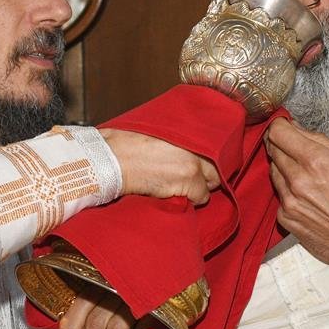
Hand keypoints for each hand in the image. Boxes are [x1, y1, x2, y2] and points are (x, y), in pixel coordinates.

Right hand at [101, 129, 219, 204]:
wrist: (112, 159)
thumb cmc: (122, 144)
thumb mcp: (151, 132)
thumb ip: (170, 139)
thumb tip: (175, 148)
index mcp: (185, 129)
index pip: (213, 145)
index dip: (206, 158)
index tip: (200, 164)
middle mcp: (195, 144)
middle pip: (217, 164)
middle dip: (206, 174)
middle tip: (192, 179)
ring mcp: (194, 163)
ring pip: (212, 182)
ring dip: (200, 188)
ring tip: (183, 189)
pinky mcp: (189, 181)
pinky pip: (202, 197)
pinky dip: (192, 200)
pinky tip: (177, 196)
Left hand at [265, 119, 328, 267]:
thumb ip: (320, 142)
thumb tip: (296, 128)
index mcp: (316, 161)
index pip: (278, 132)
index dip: (280, 126)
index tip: (285, 128)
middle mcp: (298, 180)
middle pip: (273, 150)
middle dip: (281, 145)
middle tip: (296, 149)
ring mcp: (289, 202)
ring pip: (273, 173)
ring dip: (284, 168)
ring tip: (307, 175)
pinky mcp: (286, 220)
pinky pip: (279, 197)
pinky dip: (288, 193)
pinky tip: (307, 198)